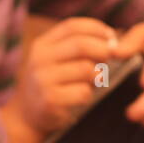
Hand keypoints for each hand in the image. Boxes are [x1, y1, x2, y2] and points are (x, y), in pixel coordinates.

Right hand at [1, 17, 116, 142]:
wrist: (27, 116)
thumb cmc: (53, 84)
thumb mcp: (58, 60)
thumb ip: (81, 47)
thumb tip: (116, 41)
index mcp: (42, 45)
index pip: (72, 26)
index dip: (96, 29)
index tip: (111, 38)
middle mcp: (39, 59)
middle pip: (81, 45)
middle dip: (102, 50)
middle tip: (109, 60)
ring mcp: (43, 80)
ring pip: (85, 69)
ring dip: (96, 76)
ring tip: (92, 82)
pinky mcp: (49, 100)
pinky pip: (83, 92)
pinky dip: (88, 95)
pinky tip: (80, 99)